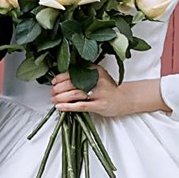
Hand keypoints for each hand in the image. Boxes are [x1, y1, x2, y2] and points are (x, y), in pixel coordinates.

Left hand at [49, 70, 167, 118]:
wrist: (126, 98)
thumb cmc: (109, 88)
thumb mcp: (98, 75)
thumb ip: (84, 74)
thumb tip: (62, 79)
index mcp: (94, 69)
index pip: (72, 72)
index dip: (60, 77)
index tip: (53, 81)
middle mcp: (96, 79)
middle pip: (71, 83)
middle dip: (58, 88)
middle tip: (52, 93)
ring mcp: (98, 92)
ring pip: (74, 94)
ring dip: (60, 97)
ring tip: (54, 100)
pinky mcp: (100, 105)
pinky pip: (80, 106)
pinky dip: (68, 107)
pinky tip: (60, 107)